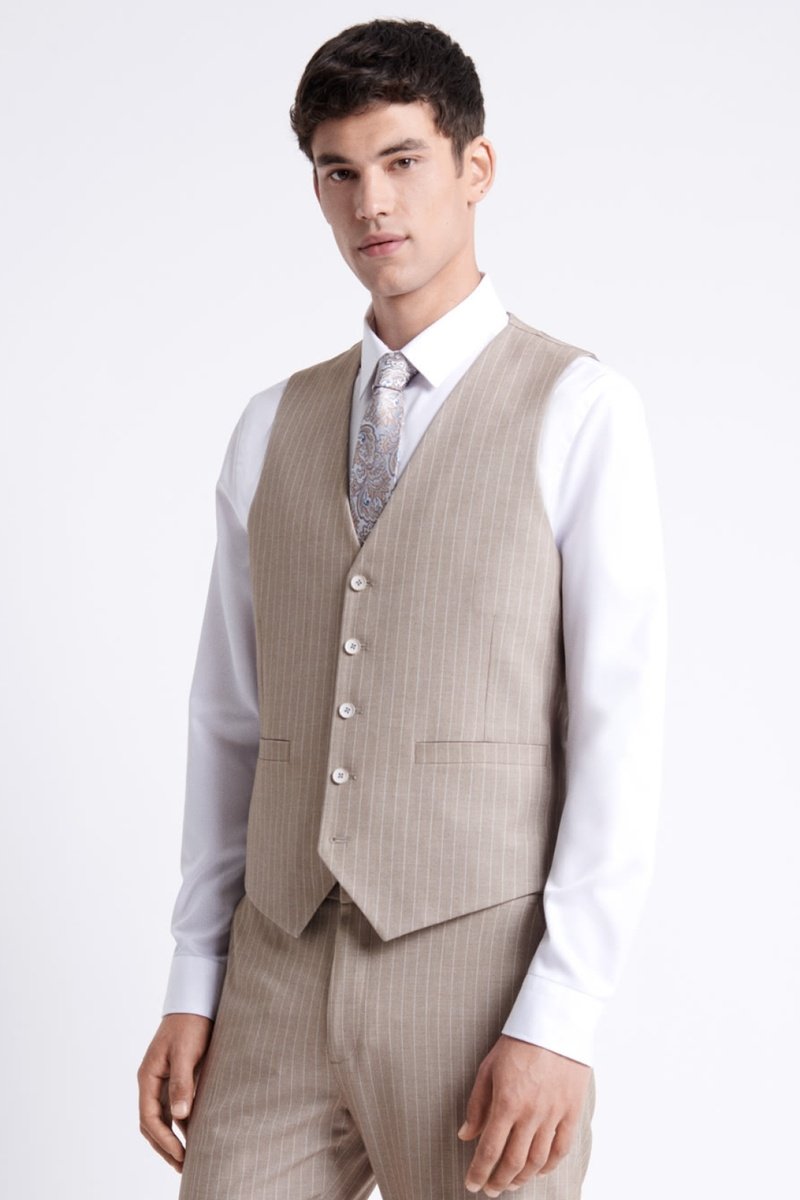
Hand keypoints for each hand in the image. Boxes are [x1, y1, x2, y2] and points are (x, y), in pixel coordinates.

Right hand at [137, 1013, 213, 1171]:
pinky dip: (181, 1124)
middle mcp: (152, 1083)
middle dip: (165, 1147)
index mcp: (148, 1077)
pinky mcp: (176, 1078)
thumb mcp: (185, 1053)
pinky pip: (174, 1108)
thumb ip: (181, 1083)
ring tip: (188, 1158)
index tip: (180, 1155)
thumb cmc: (190, 1025)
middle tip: (183, 1166)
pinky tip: (195, 1133)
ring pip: (162, 1118)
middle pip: (152, 1124)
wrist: (196, 1002)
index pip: (150, 1119)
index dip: (163, 1140)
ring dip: (172, 1138)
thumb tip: (180, 1116)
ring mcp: (162, 1081)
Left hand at [457, 1034, 589, 1195]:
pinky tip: (538, 1171)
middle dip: (498, 1181)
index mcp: (506, 1102)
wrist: (555, 1023)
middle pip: (513, 1162)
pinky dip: (549, 1166)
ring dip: (521, 1178)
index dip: (479, 1172)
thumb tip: (466, 1136)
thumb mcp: (488, 1068)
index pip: (489, 1150)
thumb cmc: (517, 1042)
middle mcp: (531, 1113)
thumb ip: (477, 1105)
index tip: (472, 1184)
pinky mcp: (571, 1111)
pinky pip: (561, 1148)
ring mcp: (554, 1114)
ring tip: (510, 1183)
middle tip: (490, 1189)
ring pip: (537, 1160)